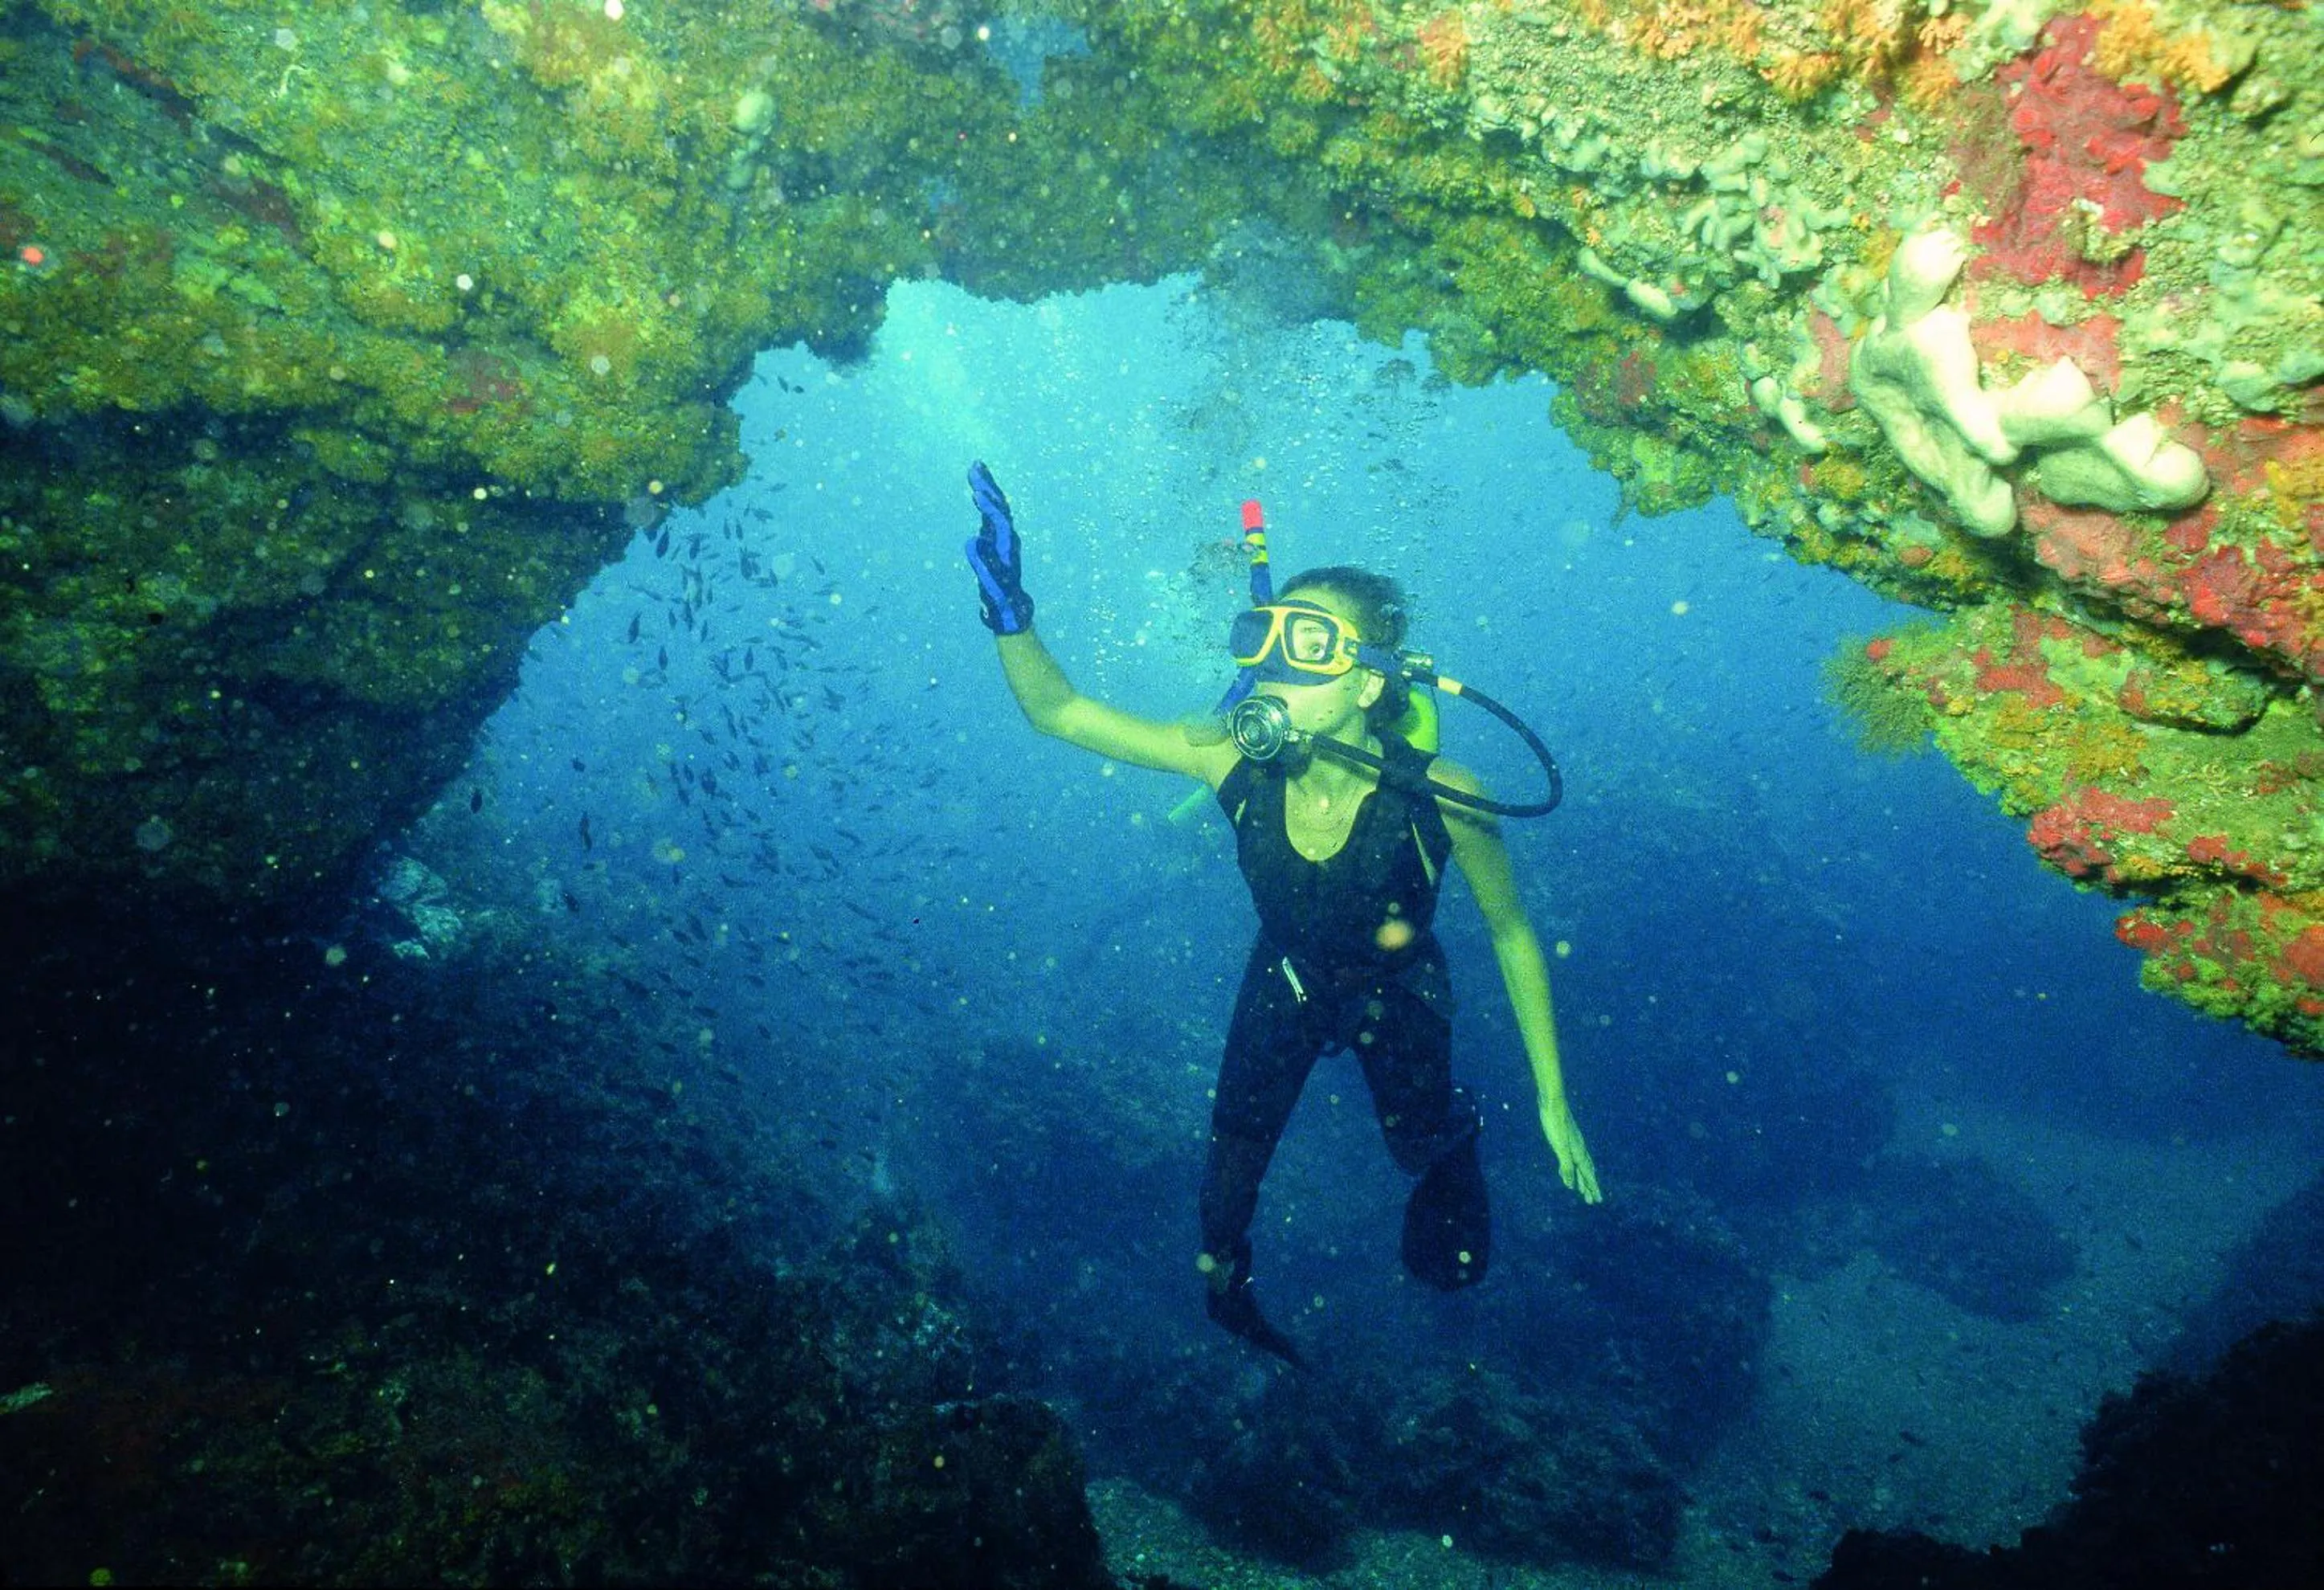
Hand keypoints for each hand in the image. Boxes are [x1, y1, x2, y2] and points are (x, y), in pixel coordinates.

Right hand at [964, 460, 1033, 634]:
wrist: (1011, 604)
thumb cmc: (1000, 597)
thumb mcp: (990, 585)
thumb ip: (982, 565)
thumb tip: (973, 540)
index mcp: (1007, 548)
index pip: (1000, 522)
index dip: (990, 508)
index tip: (978, 494)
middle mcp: (1008, 538)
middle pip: (1000, 507)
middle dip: (988, 488)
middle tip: (975, 468)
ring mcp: (1003, 536)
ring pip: (997, 506)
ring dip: (987, 487)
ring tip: (976, 468)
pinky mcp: (997, 537)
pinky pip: (993, 511)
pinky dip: (986, 496)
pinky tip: (979, 485)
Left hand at [1540, 1096, 1601, 1203]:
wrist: (1552, 1102)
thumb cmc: (1555, 1124)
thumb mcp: (1559, 1147)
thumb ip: (1566, 1166)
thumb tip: (1571, 1185)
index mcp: (1578, 1152)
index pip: (1588, 1174)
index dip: (1592, 1187)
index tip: (1598, 1200)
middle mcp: (1578, 1148)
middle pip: (1586, 1171)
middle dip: (1589, 1186)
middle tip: (1592, 1200)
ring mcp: (1573, 1143)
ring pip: (1581, 1165)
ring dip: (1581, 1178)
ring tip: (1582, 1189)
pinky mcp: (1565, 1138)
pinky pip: (1572, 1158)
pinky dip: (1572, 1168)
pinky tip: (1566, 1169)